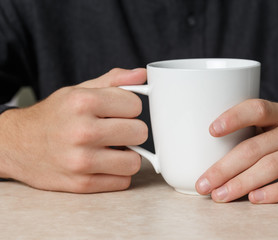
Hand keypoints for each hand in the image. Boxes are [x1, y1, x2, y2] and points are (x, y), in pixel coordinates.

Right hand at [0, 68, 147, 192]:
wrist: (16, 145)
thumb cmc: (54, 116)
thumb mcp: (79, 91)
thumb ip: (113, 81)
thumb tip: (142, 75)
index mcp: (83, 102)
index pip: (136, 105)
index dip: (130, 108)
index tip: (119, 111)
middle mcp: (82, 131)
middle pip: (140, 133)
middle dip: (131, 131)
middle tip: (117, 131)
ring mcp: (81, 161)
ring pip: (134, 162)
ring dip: (127, 156)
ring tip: (113, 149)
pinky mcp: (82, 184)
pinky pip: (123, 181)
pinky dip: (118, 174)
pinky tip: (104, 164)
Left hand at [196, 99, 277, 202]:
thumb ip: (263, 132)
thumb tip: (221, 150)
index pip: (256, 108)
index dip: (233, 118)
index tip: (211, 130)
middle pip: (254, 147)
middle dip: (224, 168)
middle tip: (204, 184)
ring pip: (271, 167)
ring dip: (242, 183)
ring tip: (221, 196)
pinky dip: (275, 192)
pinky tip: (255, 200)